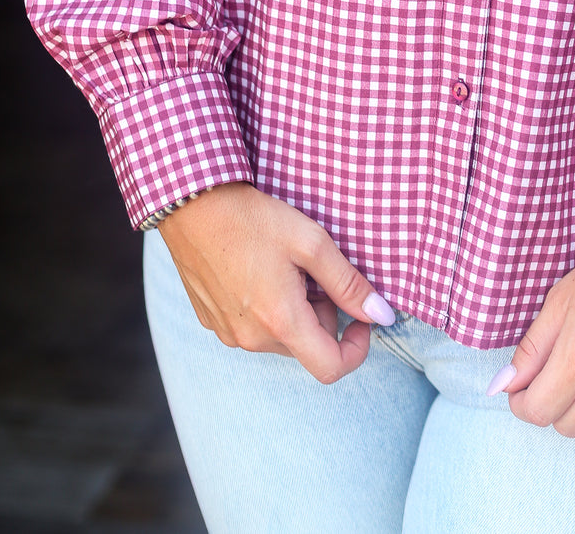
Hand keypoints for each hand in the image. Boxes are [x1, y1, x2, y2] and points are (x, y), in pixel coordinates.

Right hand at [157, 182, 394, 383]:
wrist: (192, 205)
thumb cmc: (254, 219)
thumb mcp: (311, 242)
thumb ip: (349, 283)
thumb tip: (382, 315)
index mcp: (281, 322)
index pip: (331, 368)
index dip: (357, 348)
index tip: (361, 317)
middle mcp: (251, 339)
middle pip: (306, 348)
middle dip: (322, 316)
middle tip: (314, 272)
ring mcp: (227, 334)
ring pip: (279, 338)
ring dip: (293, 312)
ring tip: (283, 267)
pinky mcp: (210, 322)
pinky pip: (251, 328)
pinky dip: (265, 308)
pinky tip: (257, 270)